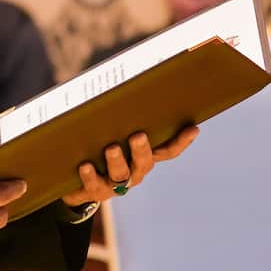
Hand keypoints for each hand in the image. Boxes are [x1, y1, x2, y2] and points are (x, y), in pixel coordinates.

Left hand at [60, 125, 198, 206]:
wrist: (77, 181)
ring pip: (120, 174)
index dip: (181, 142)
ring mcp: (116, 184)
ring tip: (111, 148)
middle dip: (141, 149)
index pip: (168, 151)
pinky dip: (90, 175)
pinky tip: (85, 165)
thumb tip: (122, 78)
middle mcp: (135, 171)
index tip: (193, 128)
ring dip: (116, 161)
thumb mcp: (112, 132)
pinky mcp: (96, 191)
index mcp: (144, 156)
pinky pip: (94, 185)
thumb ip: (121, 117)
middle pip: (144, 162)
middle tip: (138, 135)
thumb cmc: (99, 147)